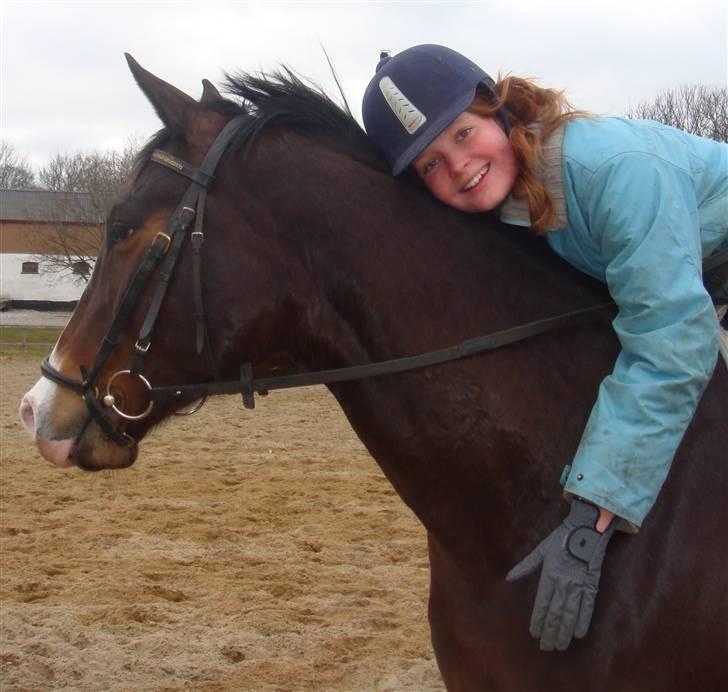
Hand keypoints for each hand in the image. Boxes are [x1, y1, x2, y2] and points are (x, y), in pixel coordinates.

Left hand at [506, 498, 615, 651]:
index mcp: (549, 574)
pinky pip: (588, 607)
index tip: (534, 633)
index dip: (537, 620)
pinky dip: (583, 621)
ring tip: (560, 645)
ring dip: (565, 631)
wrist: (586, 529)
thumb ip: (525, 566)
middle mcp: (563, 582)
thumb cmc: (560, 539)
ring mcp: (579, 585)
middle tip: (546, 647)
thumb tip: (508, 578)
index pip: (542, 603)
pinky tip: (578, 634)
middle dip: (550, 631)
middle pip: (556, 613)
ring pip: (570, 613)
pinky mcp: (592, 585)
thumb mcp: (540, 550)